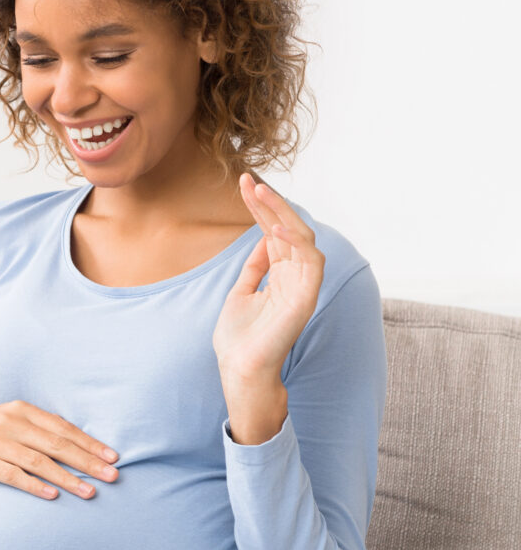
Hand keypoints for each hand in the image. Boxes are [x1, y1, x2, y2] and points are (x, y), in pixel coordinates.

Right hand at [0, 400, 119, 500]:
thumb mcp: (8, 422)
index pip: (62, 427)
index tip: (113, 457)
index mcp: (21, 409)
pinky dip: (35, 486)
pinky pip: (14, 475)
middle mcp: (9, 422)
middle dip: (88, 461)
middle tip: (113, 476)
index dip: (89, 443)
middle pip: (56, 444)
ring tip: (90, 492)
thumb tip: (78, 446)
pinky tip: (53, 496)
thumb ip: (37, 429)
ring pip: (39, 462)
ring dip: (68, 479)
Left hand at [213, 173, 325, 383]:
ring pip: (302, 238)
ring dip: (282, 213)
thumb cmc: (239, 338)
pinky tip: (274, 226)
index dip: (261, 209)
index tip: (244, 185)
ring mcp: (303, 287)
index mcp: (281, 275)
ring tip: (260, 192)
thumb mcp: (241, 293)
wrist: (240, 369)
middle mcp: (296, 277)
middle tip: (249, 180)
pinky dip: (295, 241)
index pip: (274, 233)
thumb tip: (263, 240)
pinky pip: (310, 261)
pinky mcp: (307, 298)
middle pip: (288, 230)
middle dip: (270, 204)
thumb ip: (255, 268)